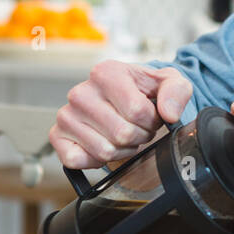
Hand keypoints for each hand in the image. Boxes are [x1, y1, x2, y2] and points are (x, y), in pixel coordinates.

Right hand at [50, 62, 191, 168]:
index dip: (151, 121)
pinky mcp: (57, 136)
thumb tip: (169, 113)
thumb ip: (177, 92)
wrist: (128, 101)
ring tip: (123, 135)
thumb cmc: (146, 92)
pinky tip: (103, 144)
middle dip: (138, 136)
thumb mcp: (170, 83)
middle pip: (122, 134)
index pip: (137, 111)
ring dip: (122, 150)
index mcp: (106, 73)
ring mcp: (66, 115)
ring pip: (104, 150)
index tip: (150, 115)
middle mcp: (81, 92)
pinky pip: (76, 161)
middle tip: (137, 128)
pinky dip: (95, 161)